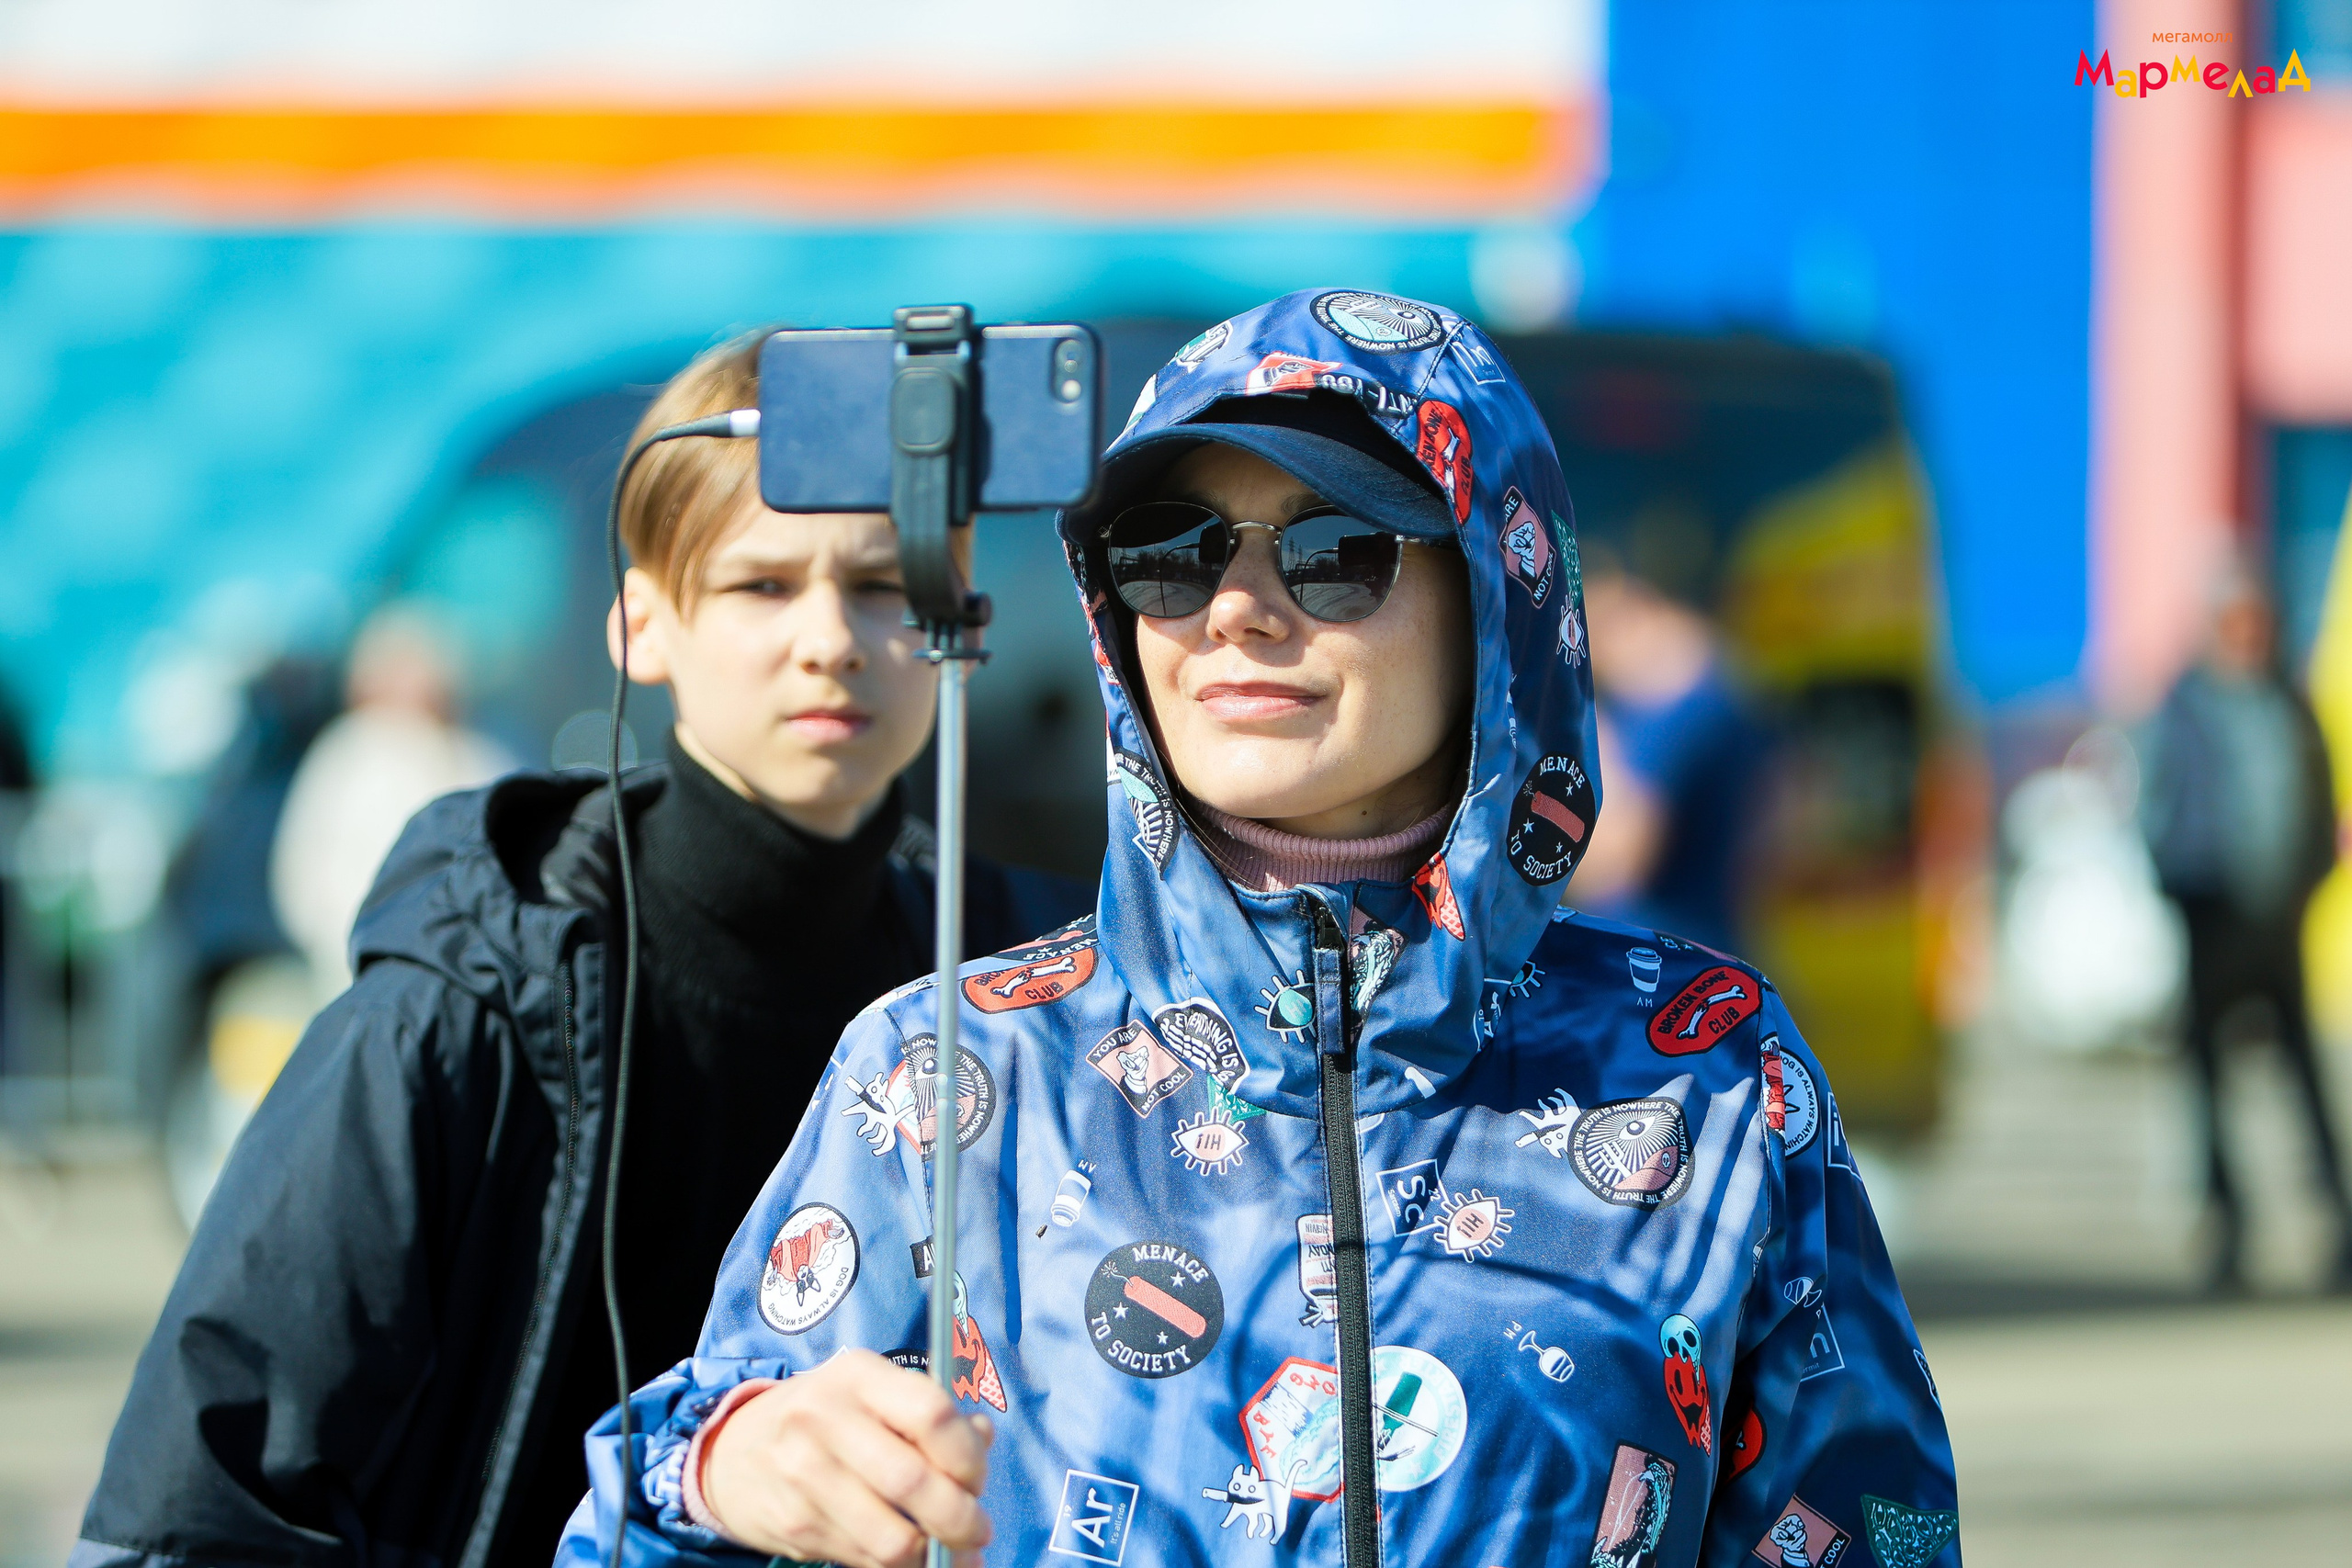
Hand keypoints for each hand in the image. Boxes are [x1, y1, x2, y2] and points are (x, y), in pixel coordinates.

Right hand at [701, 1349, 993, 1567]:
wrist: (735, 1453)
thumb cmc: (825, 1418)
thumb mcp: (871, 1394)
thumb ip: (929, 1413)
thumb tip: (983, 1441)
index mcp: (857, 1375)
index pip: (930, 1414)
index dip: (968, 1456)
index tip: (977, 1479)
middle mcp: (823, 1419)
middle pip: (912, 1482)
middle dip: (960, 1519)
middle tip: (977, 1532)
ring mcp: (803, 1474)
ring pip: (891, 1537)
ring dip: (933, 1555)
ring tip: (950, 1552)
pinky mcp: (794, 1524)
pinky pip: (864, 1559)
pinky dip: (898, 1566)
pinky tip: (910, 1557)